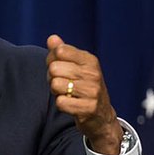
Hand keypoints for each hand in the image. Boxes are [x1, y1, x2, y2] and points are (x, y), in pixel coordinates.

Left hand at [45, 35, 122, 154]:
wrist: (101, 115)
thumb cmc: (84, 87)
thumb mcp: (76, 67)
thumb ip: (63, 52)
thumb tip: (52, 38)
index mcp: (89, 60)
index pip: (60, 51)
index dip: (52, 60)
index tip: (60, 68)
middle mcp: (93, 73)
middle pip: (54, 68)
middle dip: (52, 77)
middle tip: (63, 84)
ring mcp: (92, 91)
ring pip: (56, 84)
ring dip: (56, 91)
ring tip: (67, 94)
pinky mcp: (88, 108)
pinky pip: (60, 102)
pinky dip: (62, 105)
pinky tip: (71, 104)